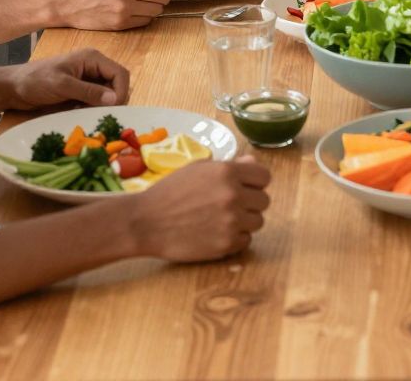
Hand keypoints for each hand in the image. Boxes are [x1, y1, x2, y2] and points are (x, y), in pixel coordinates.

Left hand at [3, 48, 130, 110]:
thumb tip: (115, 99)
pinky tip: (80, 113)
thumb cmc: (35, 81)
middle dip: (113, 100)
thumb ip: (89, 92)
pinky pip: (96, 101)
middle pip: (117, 84)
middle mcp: (93, 67)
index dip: (122, 91)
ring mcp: (87, 80)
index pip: (120, 73)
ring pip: (108, 95)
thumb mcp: (62, 85)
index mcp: (92, 58)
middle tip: (102, 115)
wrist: (12, 88)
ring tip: (88, 114)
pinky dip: (92, 109)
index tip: (114, 109)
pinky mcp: (81, 91)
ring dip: (102, 106)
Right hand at [131, 156, 272, 261]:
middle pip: (264, 201)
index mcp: (227, 172)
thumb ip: (230, 167)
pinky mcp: (226, 244)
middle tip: (230, 205)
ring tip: (222, 220)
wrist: (146, 222)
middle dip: (250, 202)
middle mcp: (233, 195)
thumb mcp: (199, 169)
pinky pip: (246, 241)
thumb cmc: (170, 191)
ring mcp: (231, 221)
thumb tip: (254, 165)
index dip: (255, 182)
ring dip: (244, 221)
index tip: (244, 188)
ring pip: (258, 222)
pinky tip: (216, 233)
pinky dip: (235, 239)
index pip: (264, 177)